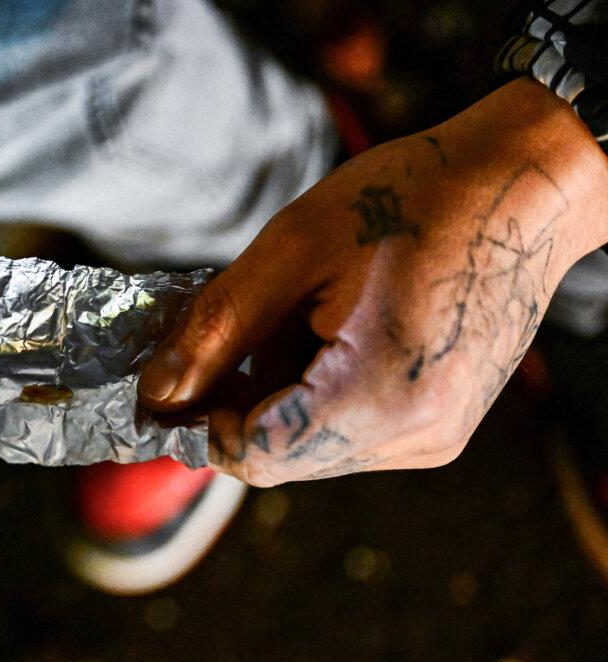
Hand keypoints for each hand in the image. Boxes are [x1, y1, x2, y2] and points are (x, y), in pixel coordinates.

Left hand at [140, 78, 607, 485]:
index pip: (255, 453)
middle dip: (233, 406)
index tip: (162, 383)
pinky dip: (314, 396)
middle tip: (216, 339)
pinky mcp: (443, 423)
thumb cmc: (411, 197)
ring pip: (313, 448)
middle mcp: (414, 436)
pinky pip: (351, 433)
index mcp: (380, 396)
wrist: (525, 184)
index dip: (196, 425)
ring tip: (284, 321)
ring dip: (274, 400)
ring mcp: (435, 436)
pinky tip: (322, 333)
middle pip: (283, 456)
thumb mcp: (292, 249)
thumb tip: (155, 393)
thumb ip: (216, 328)